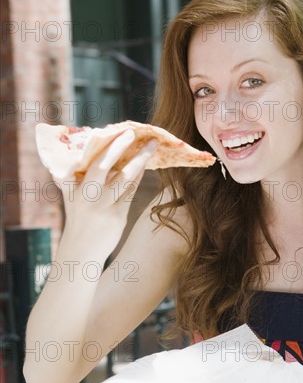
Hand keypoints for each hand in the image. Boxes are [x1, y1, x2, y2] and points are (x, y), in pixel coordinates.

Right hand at [55, 130, 156, 251]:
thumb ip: (71, 180)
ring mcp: (104, 206)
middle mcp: (89, 196)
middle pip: (106, 166)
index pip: (92, 162)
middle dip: (120, 148)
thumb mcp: (70, 198)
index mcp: (76, 188)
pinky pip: (131, 192)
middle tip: (133, 133)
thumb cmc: (78, 219)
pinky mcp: (118, 216)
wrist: (82, 250)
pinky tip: (145, 167)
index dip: (105, 146)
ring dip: (139, 161)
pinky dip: (138, 178)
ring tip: (151, 146)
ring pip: (124, 178)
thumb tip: (72, 160)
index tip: (115, 132)